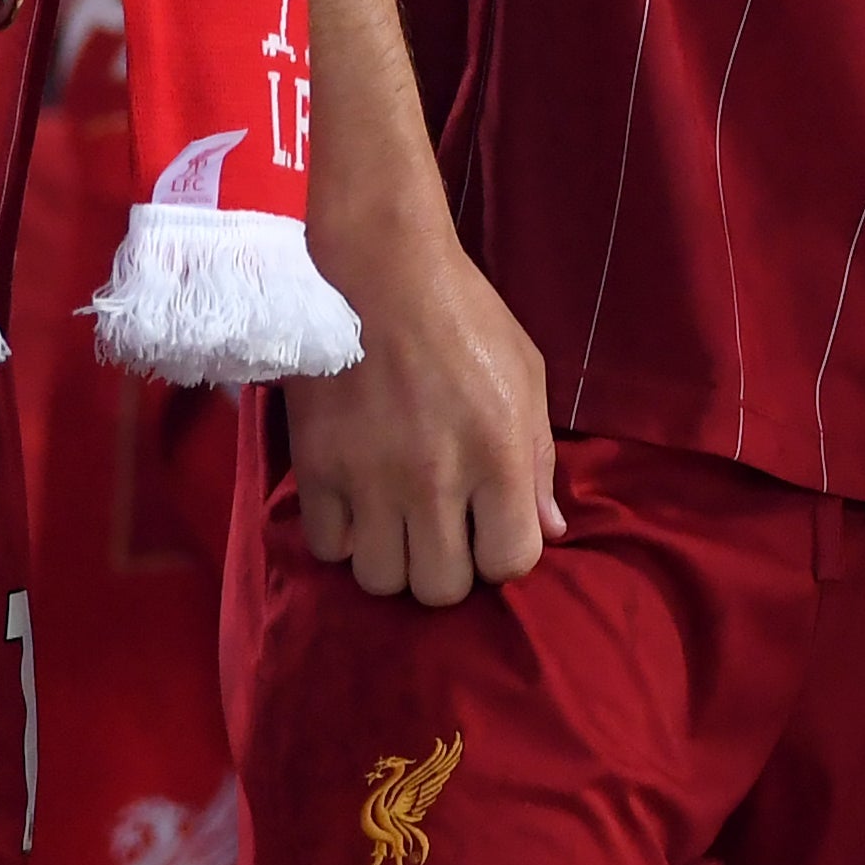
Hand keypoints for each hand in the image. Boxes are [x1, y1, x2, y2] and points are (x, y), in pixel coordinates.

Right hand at [288, 211, 564, 605]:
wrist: (379, 276)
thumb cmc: (467, 320)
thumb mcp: (527, 378)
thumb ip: (539, 462)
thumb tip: (548, 531)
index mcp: (500, 455)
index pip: (509, 562)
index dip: (504, 554)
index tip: (494, 530)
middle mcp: (436, 480)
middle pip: (440, 589)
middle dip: (449, 569)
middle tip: (445, 532)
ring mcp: (370, 480)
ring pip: (380, 580)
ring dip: (394, 559)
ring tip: (400, 521)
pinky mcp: (317, 470)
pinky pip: (328, 548)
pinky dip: (345, 537)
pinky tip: (360, 504)